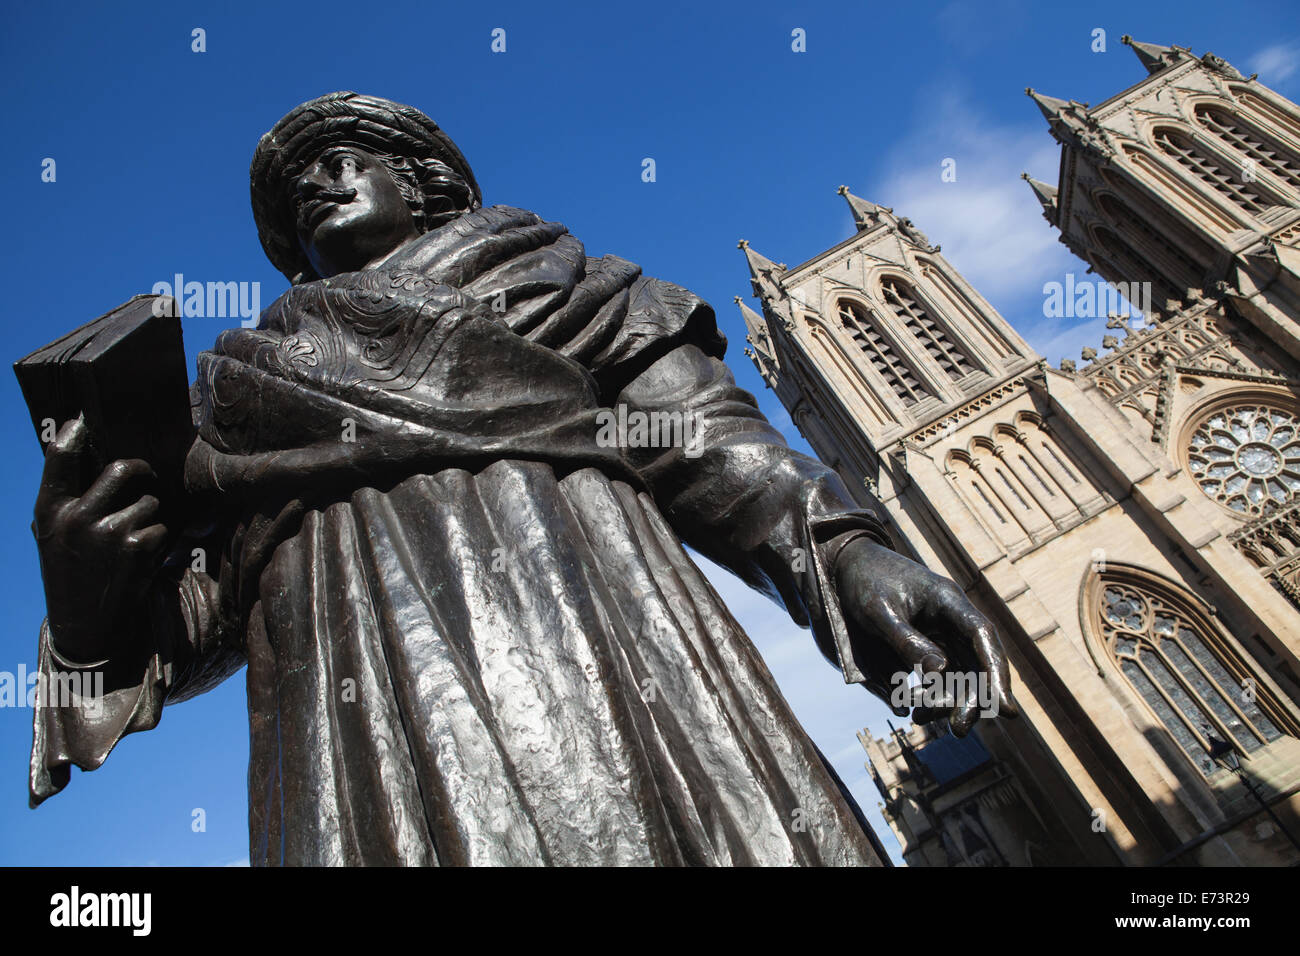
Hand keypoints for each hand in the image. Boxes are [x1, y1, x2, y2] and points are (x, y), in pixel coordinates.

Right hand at [32, 416, 168, 662]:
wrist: (87, 628)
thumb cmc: (74, 575)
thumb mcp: (56, 539)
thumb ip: (70, 505)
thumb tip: (97, 465)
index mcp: (50, 511)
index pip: (59, 460)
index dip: (72, 436)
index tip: (82, 421)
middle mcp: (76, 517)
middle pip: (123, 469)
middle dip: (143, 471)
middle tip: (148, 477)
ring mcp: (107, 531)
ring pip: (149, 502)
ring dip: (151, 518)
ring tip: (132, 544)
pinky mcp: (136, 548)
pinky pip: (161, 528)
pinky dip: (159, 543)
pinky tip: (141, 562)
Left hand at [833, 537, 1017, 734]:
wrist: (844, 567)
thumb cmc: (863, 583)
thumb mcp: (880, 613)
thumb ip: (907, 641)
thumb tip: (940, 673)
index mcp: (947, 600)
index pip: (982, 636)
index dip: (997, 673)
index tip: (1004, 710)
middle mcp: (951, 616)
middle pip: (976, 660)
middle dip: (972, 698)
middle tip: (959, 730)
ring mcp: (941, 630)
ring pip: (959, 672)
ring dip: (947, 700)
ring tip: (919, 719)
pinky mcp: (927, 643)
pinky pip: (938, 674)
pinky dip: (929, 694)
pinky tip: (911, 711)